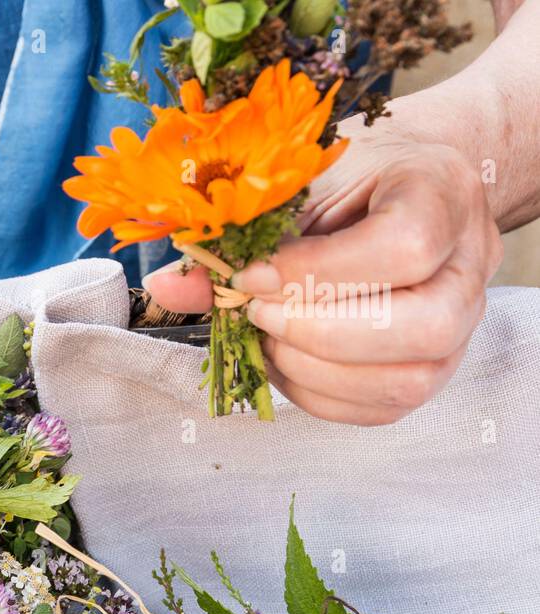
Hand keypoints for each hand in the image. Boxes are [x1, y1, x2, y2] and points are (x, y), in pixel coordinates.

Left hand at [145, 129, 503, 424]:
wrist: (400, 191)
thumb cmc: (349, 181)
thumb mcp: (299, 186)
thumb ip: (240, 236)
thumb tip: (167, 287)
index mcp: (442, 192)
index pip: (404, 246)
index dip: (318, 272)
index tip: (252, 276)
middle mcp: (470, 264)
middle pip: (423, 326)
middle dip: (319, 332)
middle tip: (256, 314)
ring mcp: (462, 324)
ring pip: (408, 380)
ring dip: (315, 371)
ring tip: (264, 338)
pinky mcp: (432, 368)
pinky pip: (382, 408)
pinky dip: (318, 395)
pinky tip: (280, 361)